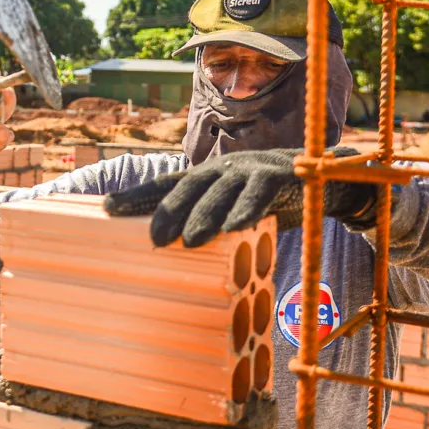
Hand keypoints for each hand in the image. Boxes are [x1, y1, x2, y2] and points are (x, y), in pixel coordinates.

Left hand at [101, 146, 379, 247]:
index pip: (167, 185)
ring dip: (204, 215)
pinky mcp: (279, 176)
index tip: (106, 208)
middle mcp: (223, 169)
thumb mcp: (234, 212)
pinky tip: (235, 228)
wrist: (322, 179)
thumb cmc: (269, 201)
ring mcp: (250, 169)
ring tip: (189, 241)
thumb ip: (212, 227)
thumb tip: (180, 259)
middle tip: (153, 239)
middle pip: (188, 187)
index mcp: (208, 177)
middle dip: (167, 210)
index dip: (137, 196)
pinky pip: (259, 193)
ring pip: (220, 190)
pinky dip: (247, 209)